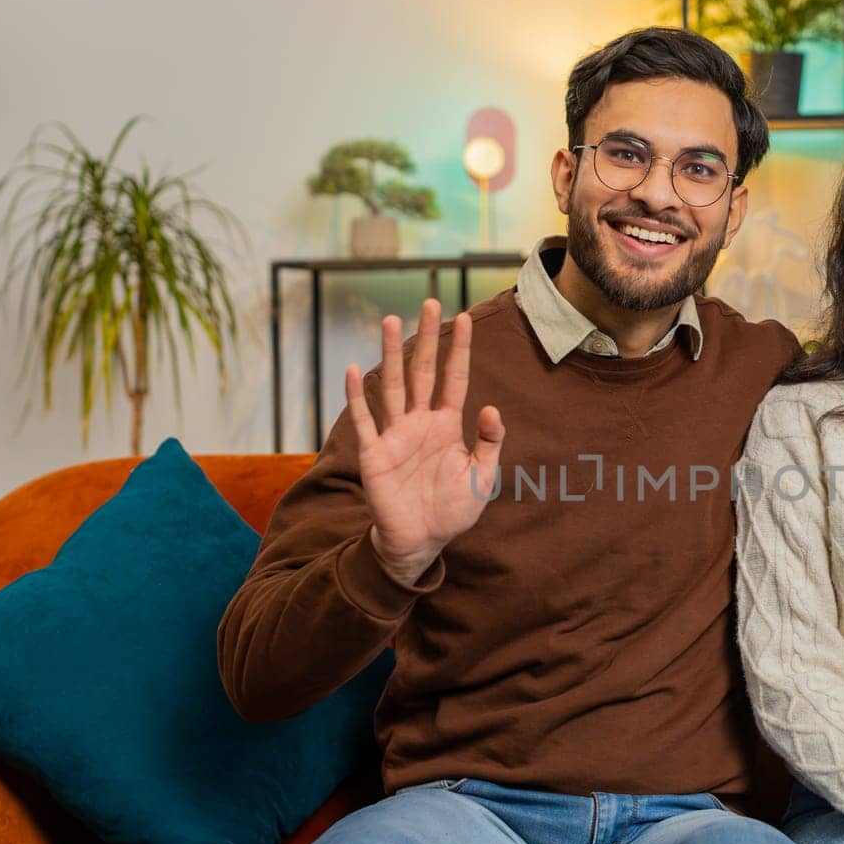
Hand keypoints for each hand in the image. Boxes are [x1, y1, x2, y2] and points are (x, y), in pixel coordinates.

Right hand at [345, 298, 504, 586]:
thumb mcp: (482, 477)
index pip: (454, 379)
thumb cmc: (453, 509)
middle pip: (423, 371)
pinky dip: (357, 397)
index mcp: (447, 425)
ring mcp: (395, 435)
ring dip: (390, 354)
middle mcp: (419, 422)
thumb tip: (491, 407)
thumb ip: (489, 442)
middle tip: (428, 302)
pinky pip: (365, 421)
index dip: (460, 350)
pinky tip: (352, 370)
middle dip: (426, 338)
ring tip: (390, 321)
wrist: (422, 541)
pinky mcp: (374, 454)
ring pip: (392, 386)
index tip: (465, 318)